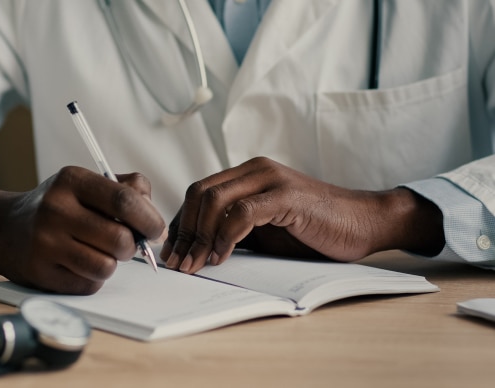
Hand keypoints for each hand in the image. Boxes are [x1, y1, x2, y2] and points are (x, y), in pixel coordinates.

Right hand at [0, 166, 164, 293]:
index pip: (124, 200)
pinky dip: (94, 277)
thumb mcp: (88, 183)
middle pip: (120, 239)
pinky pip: (89, 283)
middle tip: (126, 243)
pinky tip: (81, 263)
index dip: (149, 219)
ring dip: (113, 263)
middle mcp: (56, 209)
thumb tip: (153, 217)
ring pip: (106, 266)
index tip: (155, 229)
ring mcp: (45, 243)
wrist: (3, 228)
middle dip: (132, 246)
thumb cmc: (60, 205)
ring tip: (101, 252)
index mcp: (72, 180)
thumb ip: (129, 189)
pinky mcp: (41, 272)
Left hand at [160, 157, 444, 273]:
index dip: (180, 224)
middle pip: (199, 193)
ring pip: (214, 200)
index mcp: (247, 174)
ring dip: (199, 237)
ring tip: (196, 265)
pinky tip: (221, 258)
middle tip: (179, 264)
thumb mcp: (264, 230)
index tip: (172, 254)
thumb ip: (233, 230)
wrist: (363, 222)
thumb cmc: (313, 229)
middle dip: (184, 232)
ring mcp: (270, 179)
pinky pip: (242, 213)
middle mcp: (254, 170)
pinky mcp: (286, 196)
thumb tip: (198, 249)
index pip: (198, 192)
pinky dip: (225, 237)